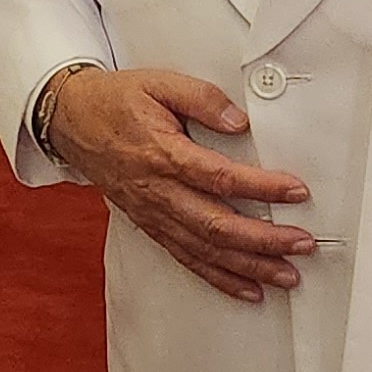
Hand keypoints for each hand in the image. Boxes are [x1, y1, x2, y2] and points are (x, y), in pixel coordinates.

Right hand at [46, 67, 313, 301]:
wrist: (70, 121)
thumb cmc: (115, 101)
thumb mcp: (158, 83)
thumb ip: (201, 98)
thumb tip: (239, 121)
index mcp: (162, 153)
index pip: (219, 177)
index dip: (261, 187)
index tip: (296, 190)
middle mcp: (157, 191)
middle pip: (216, 225)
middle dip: (264, 240)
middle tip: (302, 244)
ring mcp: (153, 213)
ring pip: (205, 249)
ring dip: (248, 267)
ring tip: (286, 275)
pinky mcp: (150, 224)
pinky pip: (186, 258)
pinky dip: (218, 278)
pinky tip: (247, 288)